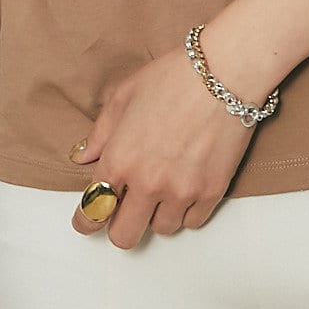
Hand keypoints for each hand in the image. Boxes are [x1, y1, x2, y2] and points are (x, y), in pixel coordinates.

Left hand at [68, 43, 262, 247]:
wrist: (225, 72)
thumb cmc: (174, 77)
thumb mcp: (125, 94)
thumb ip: (100, 132)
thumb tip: (82, 156)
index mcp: (120, 158)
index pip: (93, 210)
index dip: (86, 220)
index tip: (88, 220)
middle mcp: (148, 182)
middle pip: (124, 236)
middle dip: (119, 226)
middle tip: (125, 210)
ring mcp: (181, 191)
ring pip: (161, 229)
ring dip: (157, 214)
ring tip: (163, 187)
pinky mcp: (212, 192)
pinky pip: (192, 222)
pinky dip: (186, 210)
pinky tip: (186, 186)